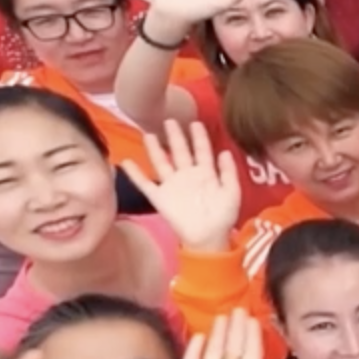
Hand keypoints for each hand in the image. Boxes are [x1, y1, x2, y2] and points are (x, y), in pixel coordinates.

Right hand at [120, 119, 243, 252]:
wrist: (208, 238)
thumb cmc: (223, 216)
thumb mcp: (232, 192)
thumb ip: (229, 172)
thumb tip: (225, 151)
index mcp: (206, 174)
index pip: (202, 151)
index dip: (199, 137)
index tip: (195, 122)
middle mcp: (188, 176)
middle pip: (180, 152)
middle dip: (175, 137)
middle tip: (170, 120)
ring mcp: (173, 186)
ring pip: (162, 163)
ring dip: (155, 149)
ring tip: (148, 134)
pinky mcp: (160, 198)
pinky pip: (145, 184)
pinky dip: (135, 174)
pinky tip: (126, 162)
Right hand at [171, 311, 285, 358]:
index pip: (251, 354)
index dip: (253, 337)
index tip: (255, 319)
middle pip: (233, 348)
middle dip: (237, 330)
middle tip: (240, 308)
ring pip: (214, 351)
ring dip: (219, 334)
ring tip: (223, 316)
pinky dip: (196, 348)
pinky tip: (200, 334)